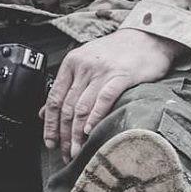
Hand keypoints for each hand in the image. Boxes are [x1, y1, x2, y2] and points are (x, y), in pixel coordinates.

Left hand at [40, 28, 183, 162]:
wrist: (145, 38)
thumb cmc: (116, 53)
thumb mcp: (86, 63)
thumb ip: (67, 86)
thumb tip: (44, 112)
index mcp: (72, 62)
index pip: (55, 98)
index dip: (50, 124)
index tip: (50, 142)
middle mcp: (84, 66)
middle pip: (68, 106)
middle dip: (65, 134)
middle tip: (65, 153)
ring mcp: (102, 71)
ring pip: (83, 107)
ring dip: (77, 133)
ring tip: (77, 151)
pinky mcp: (121, 76)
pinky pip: (104, 99)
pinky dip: (95, 117)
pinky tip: (91, 131)